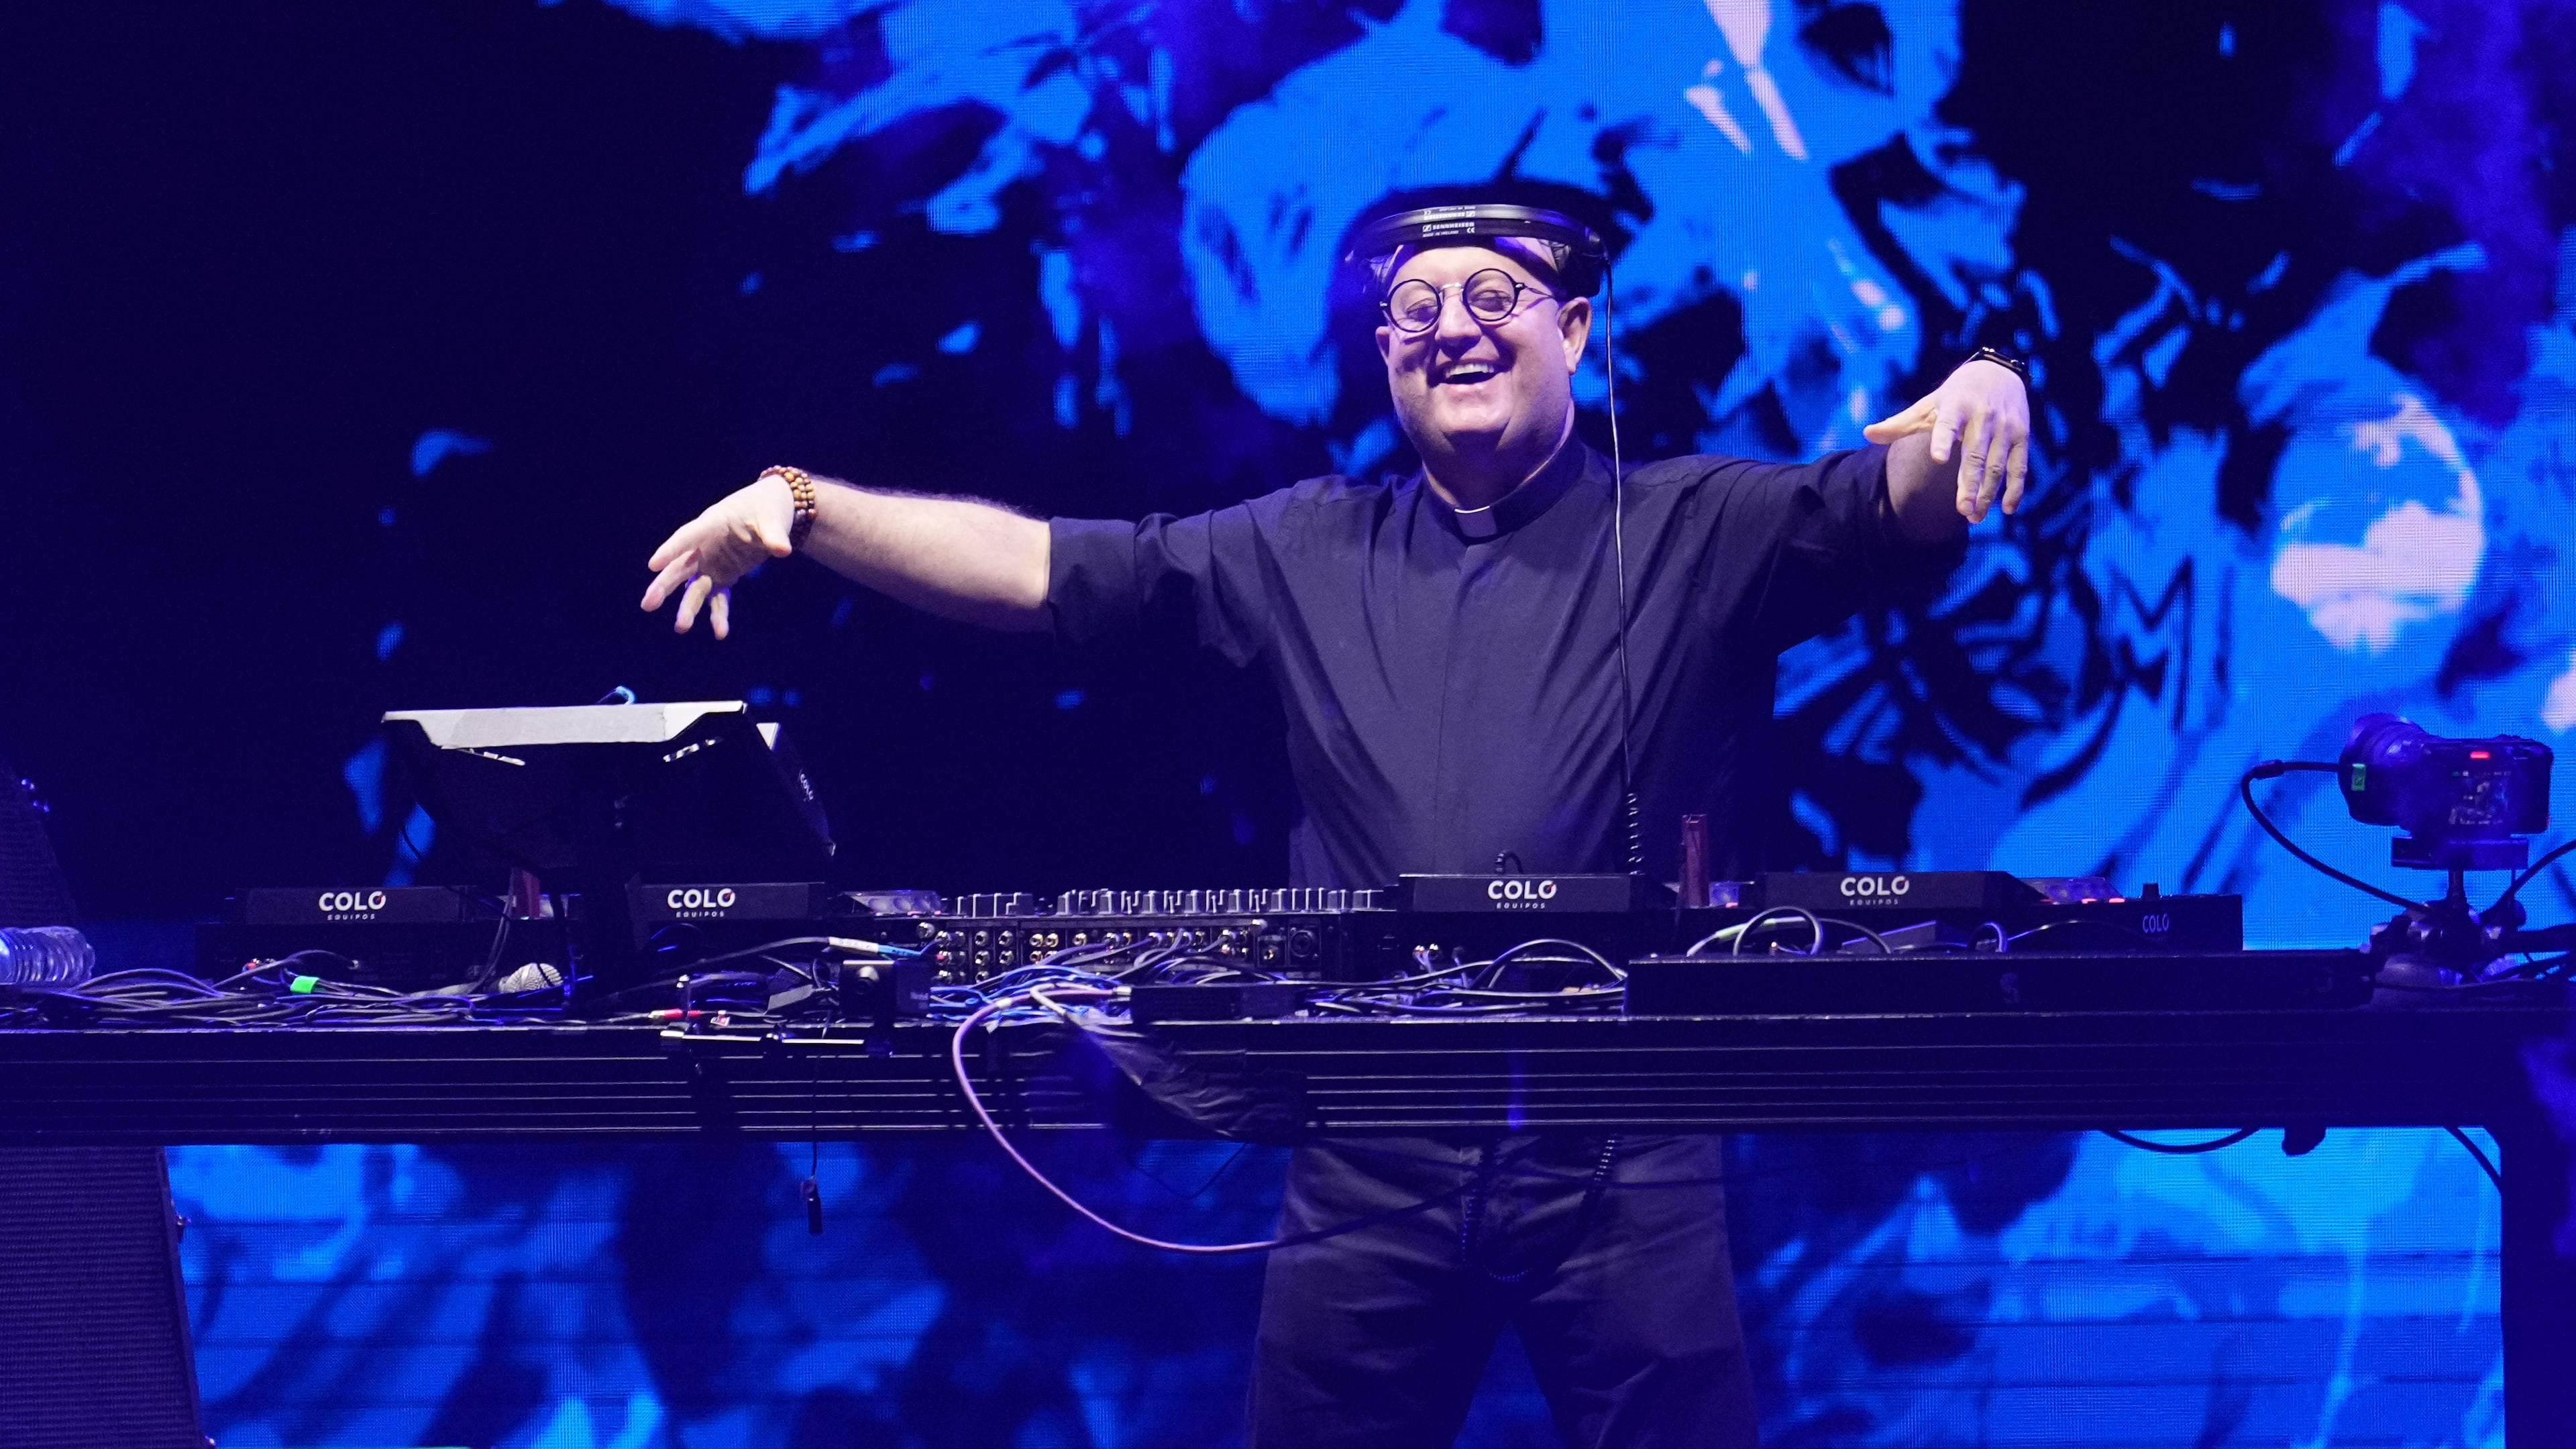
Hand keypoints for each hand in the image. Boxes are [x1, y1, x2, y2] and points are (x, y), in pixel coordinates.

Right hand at [640, 473, 795, 637]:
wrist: (771, 513)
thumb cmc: (767, 508)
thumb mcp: (773, 518)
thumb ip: (774, 535)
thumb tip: (783, 550)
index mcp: (712, 523)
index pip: (687, 537)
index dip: (670, 550)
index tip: (652, 565)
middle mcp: (704, 546)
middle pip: (680, 567)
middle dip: (664, 586)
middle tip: (648, 604)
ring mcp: (712, 563)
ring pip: (694, 588)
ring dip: (688, 607)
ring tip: (681, 628)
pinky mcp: (723, 576)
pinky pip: (719, 598)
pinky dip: (719, 614)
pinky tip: (721, 633)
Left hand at [1863, 358, 2030, 522]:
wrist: (1998, 373)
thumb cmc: (1955, 396)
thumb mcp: (1927, 406)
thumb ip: (1899, 424)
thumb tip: (1866, 434)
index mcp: (1956, 406)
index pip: (1948, 424)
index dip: (1943, 440)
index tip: (1938, 459)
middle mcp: (1983, 416)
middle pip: (1975, 454)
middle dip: (1969, 483)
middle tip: (1962, 511)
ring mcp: (2005, 427)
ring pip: (1996, 465)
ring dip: (1987, 492)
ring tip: (1974, 516)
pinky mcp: (2022, 436)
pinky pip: (2019, 466)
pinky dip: (2015, 488)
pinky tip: (2007, 509)